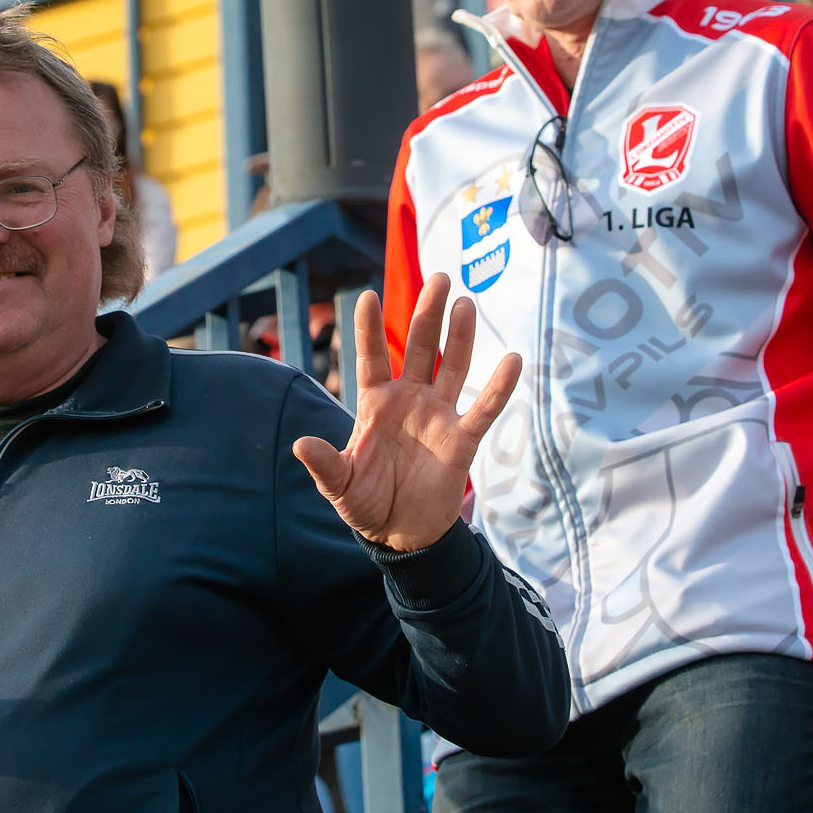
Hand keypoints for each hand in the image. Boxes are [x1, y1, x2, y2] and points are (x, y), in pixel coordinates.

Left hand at [292, 274, 522, 552]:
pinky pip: (483, 408)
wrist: (401, 533)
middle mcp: (408, 400)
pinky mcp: (462, 439)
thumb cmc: (365, 503)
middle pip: (419, 348)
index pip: (372, 357)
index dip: (370, 329)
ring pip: (452, 367)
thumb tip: (300, 445)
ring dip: (460, 337)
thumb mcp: (339, 485)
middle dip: (427, 315)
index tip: (368, 297)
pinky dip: (498, 387)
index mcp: (375, 403)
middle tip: (438, 279)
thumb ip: (325, 464)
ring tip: (465, 303)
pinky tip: (512, 360)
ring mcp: (437, 415)